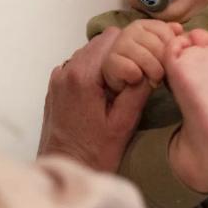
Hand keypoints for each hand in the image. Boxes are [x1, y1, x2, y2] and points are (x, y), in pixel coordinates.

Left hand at [38, 28, 151, 172]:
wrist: (63, 170)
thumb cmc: (93, 154)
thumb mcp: (123, 123)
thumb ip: (137, 90)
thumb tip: (151, 66)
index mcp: (83, 76)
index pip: (113, 37)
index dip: (134, 45)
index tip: (145, 64)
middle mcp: (66, 71)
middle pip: (101, 41)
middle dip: (123, 50)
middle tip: (138, 74)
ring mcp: (58, 78)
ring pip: (90, 51)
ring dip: (109, 60)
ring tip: (122, 86)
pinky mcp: (56, 87)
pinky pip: (79, 65)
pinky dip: (95, 70)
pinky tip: (105, 92)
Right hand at [101, 19, 182, 92]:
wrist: (119, 79)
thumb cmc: (141, 64)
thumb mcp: (158, 50)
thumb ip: (168, 38)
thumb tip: (179, 29)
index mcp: (142, 25)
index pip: (166, 32)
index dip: (171, 49)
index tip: (168, 61)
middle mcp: (129, 30)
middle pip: (158, 47)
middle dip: (163, 65)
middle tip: (161, 75)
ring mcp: (118, 44)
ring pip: (147, 59)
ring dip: (153, 74)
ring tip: (152, 81)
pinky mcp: (110, 61)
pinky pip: (132, 70)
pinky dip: (137, 78)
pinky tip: (135, 80)